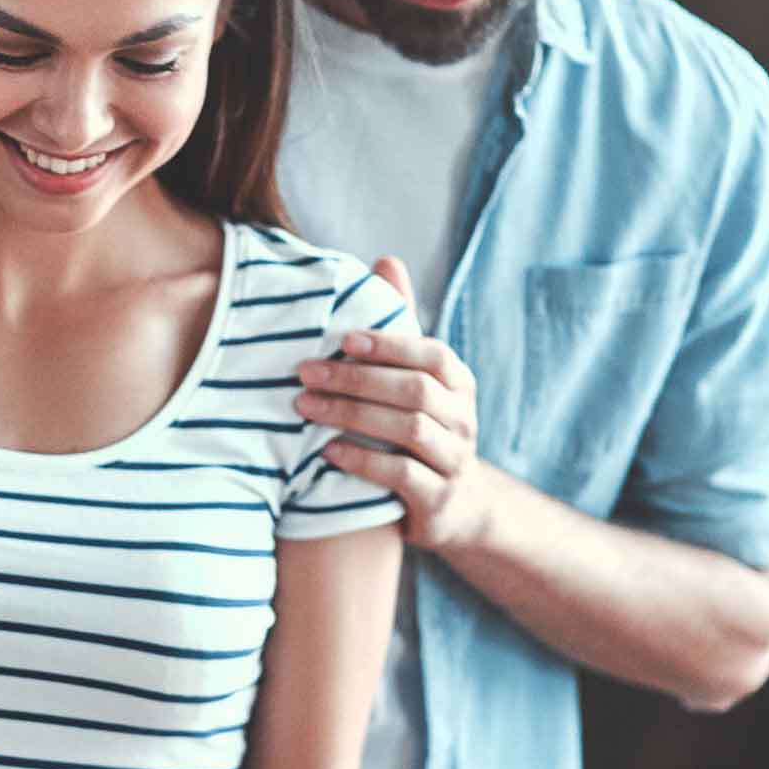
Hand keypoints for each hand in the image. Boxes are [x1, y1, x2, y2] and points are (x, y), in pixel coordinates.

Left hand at [296, 253, 491, 553]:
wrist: (452, 509)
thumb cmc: (420, 429)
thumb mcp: (415, 380)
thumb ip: (401, 327)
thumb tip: (386, 259)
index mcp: (458, 383)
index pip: (432, 354)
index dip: (390, 344)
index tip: (343, 337)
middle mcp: (463, 419)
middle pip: (414, 391)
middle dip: (356, 378)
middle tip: (304, 372)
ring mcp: (455, 461)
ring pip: (409, 430)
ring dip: (352, 415)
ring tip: (306, 407)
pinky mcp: (439, 501)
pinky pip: (402, 476)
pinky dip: (363, 460)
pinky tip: (327, 452)